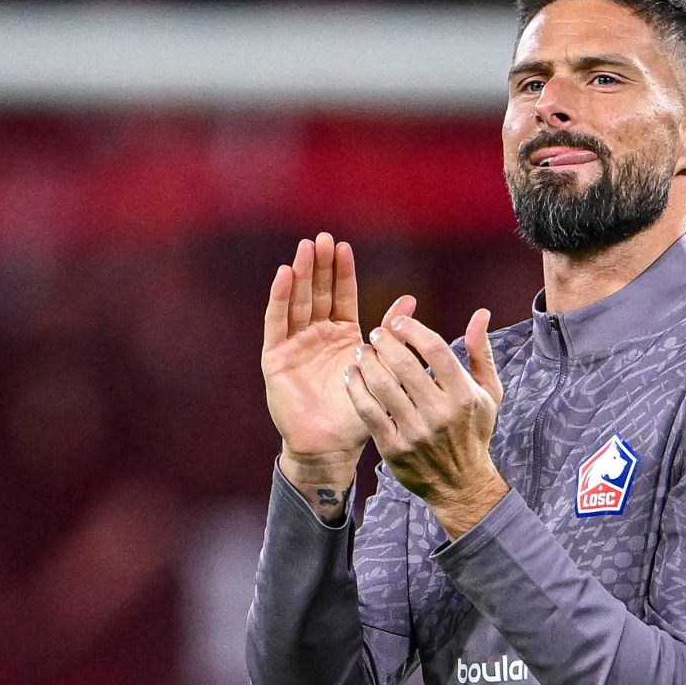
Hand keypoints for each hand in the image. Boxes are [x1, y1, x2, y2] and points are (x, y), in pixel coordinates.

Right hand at [262, 234, 411, 518]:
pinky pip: (277, 323)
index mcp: (343, 337)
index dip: (342, 272)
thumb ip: (391, 336)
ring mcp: (295, 345)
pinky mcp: (275, 358)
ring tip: (305, 249)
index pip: (341, 296)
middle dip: (320, 266)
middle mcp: (317, 336)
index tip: (344, 246)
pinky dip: (280, 298)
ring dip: (300, 275)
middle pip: (317, 293)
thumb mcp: (380, 369)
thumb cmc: (358, 413)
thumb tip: (410, 300)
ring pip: (296, 302)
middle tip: (323, 238)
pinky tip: (284, 276)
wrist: (331, 446)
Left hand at [346, 306, 508, 539]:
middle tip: (376, 334)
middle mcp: (440, 413)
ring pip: (382, 386)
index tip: (398, 322)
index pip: (435, 350)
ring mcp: (415, 432)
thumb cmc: (474, 431)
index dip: (412, 330)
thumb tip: (481, 313)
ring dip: (368, 362)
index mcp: (463, 395)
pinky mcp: (394, 449)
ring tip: (363, 352)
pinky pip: (368, 412)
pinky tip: (352, 375)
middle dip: (385, 342)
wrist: (461, 484)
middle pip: (405, 365)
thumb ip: (480, 351)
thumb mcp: (488, 392)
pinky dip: (356, 389)